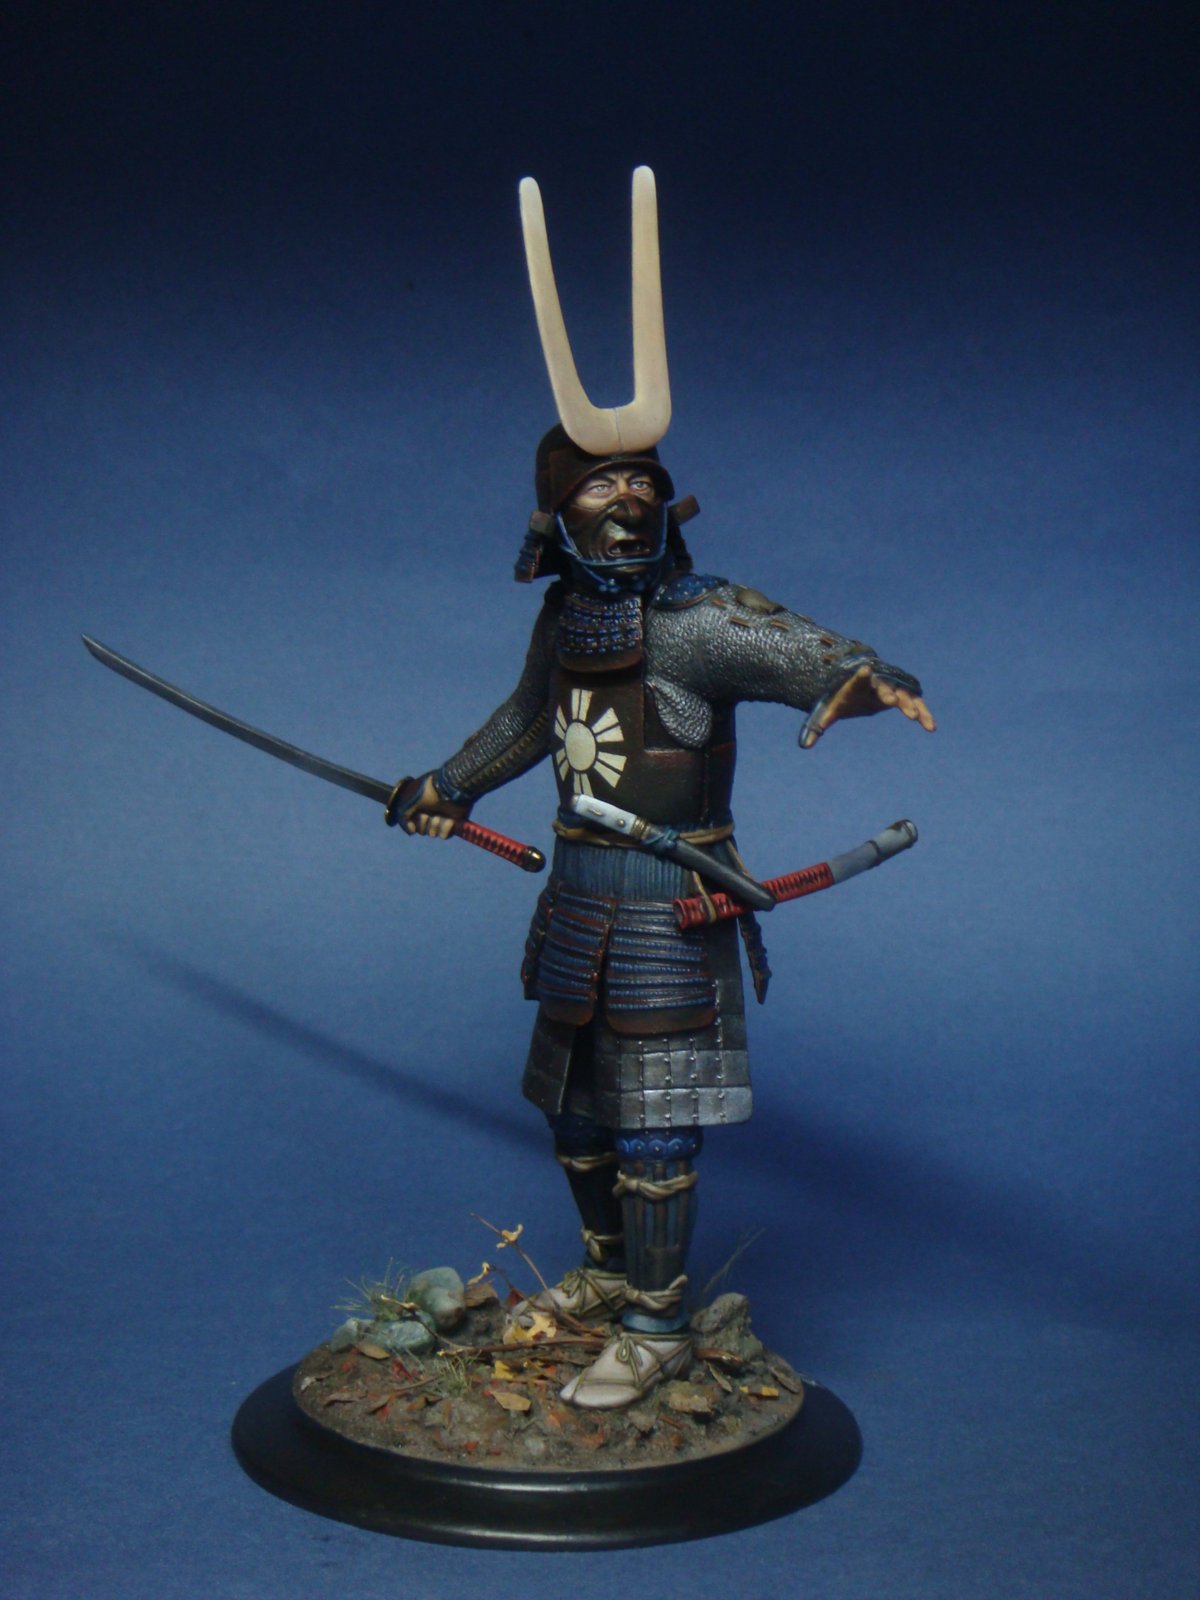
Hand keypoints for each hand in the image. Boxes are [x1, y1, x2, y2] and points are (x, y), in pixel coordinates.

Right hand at [399, 773, 471, 838]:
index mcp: (420, 807)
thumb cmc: (428, 792)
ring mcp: (442, 817)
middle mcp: (430, 812)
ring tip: (439, 815)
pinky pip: (444, 835)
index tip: (416, 814)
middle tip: (428, 813)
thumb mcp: (410, 801)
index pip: (413, 824)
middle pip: (422, 830)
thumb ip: (405, 816)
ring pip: (432, 833)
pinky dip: (445, 828)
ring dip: (434, 824)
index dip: (413, 822)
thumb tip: (412, 831)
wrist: (449, 788)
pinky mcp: (453, 822)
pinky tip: (448, 820)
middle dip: (424, 822)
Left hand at [801, 664, 935, 747]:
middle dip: (889, 692)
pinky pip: (915, 703)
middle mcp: (877, 681)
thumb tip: (803, 745)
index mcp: (856, 682)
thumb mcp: (828, 710)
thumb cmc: (842, 697)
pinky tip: (930, 727)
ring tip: (916, 718)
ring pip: (903, 693)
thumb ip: (817, 726)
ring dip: (910, 704)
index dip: (861, 675)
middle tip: (894, 702)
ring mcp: (892, 686)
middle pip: (884, 685)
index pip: (858, 677)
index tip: (864, 669)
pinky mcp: (902, 693)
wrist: (857, 682)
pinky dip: (923, 713)